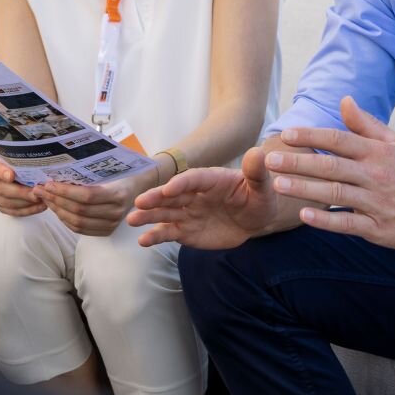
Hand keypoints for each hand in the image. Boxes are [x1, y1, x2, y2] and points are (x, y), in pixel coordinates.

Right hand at [0, 152, 47, 217]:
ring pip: (5, 202)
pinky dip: (28, 209)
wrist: (19, 168)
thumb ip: (22, 155)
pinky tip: (41, 205)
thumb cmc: (20, 158)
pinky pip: (12, 211)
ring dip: (25, 202)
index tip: (11, 175)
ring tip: (41, 198)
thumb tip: (37, 155)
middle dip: (19, 191)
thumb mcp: (19, 152)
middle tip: (35, 191)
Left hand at [37, 164, 163, 236]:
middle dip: (56, 199)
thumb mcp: (110, 168)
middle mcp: (116, 212)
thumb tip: (58, 170)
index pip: (86, 196)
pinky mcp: (107, 231)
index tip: (48, 183)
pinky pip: (80, 229)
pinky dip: (65, 220)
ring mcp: (112, 224)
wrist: (141, 186)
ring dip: (57, 210)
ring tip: (45, 198)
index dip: (65, 191)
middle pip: (79, 210)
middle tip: (40, 190)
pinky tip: (57, 209)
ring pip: (77, 222)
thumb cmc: (123, 172)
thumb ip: (89, 172)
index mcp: (119, 193)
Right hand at [128, 145, 280, 248]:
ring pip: (165, 213)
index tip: (170, 189)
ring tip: (132, 219)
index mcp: (210, 179)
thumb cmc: (258, 198)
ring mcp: (188, 213)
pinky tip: (143, 241)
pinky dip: (155, 236)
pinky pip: (168, 233)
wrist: (254, 219)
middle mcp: (194, 195)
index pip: (193, 179)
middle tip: (140, 202)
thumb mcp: (262, 187)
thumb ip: (256, 173)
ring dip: (148, 216)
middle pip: (172, 195)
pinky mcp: (185, 230)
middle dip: (156, 198)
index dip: (182, 183)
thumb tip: (257, 152)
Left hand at [269, 97, 394, 249]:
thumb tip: (344, 101)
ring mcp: (376, 203)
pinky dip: (326, 220)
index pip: (339, 140)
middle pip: (331, 166)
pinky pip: (348, 224)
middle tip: (270, 159)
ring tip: (279, 184)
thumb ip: (367, 124)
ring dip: (304, 189)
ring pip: (335, 194)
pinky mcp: (378, 229)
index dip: (311, 136)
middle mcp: (375, 175)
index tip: (286, 134)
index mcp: (378, 152)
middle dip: (298, 163)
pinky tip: (304, 216)